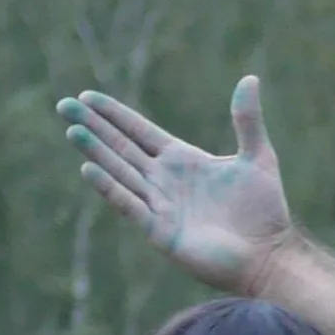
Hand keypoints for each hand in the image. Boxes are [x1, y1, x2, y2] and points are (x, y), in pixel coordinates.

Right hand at [62, 72, 292, 291]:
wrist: (269, 255)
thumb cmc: (265, 211)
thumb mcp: (257, 157)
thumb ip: (247, 121)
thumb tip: (250, 79)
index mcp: (182, 161)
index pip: (139, 132)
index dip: (114, 114)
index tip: (88, 97)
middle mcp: (164, 181)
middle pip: (121, 148)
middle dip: (93, 127)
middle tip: (64, 106)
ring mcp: (159, 206)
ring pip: (120, 172)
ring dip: (96, 153)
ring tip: (72, 131)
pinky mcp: (160, 231)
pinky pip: (129, 205)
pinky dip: (110, 188)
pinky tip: (90, 169)